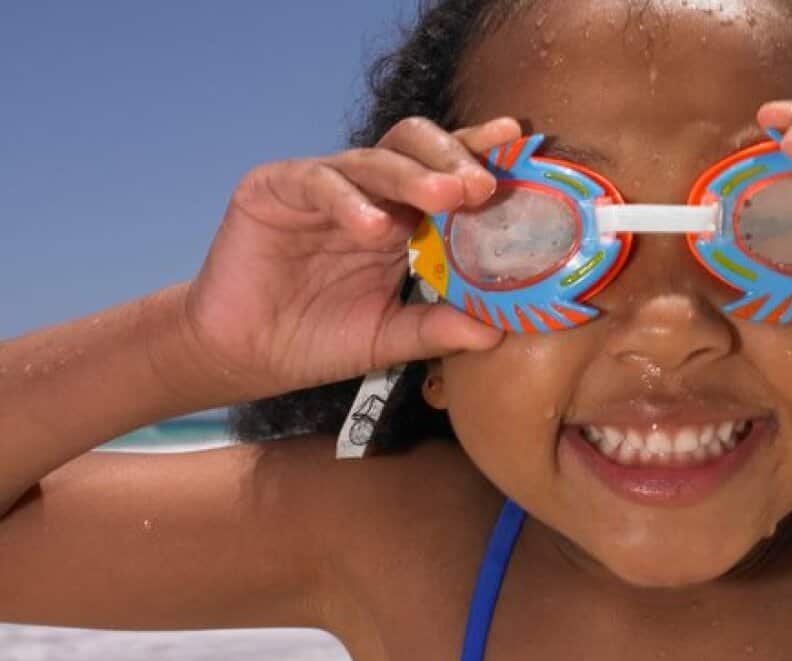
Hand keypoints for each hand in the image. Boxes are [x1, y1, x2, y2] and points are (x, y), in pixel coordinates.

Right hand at [180, 117, 521, 400]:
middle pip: (415, 148)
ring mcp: (322, 186)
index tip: (516, 142)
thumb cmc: (319, 339)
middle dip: (452, 161)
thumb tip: (500, 331)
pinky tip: (373, 227)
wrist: (245, 357)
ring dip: (412, 177)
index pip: (445, 173)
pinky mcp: (274, 189)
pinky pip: (317, 182)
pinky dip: (348, 200)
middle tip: (481, 186)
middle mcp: (367, 193)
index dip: (477, 154)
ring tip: (445, 198)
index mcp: (401, 218)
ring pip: (373, 159)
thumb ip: (439, 328)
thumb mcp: (389, 337)